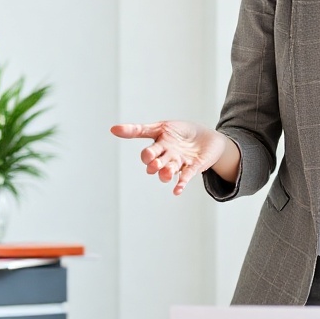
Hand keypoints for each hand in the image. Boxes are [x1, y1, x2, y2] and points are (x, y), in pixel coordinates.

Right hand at [111, 120, 234, 194]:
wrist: (207, 137)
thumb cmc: (181, 132)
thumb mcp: (160, 127)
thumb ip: (138, 130)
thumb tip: (112, 129)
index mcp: (159, 147)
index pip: (148, 154)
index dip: (147, 156)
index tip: (148, 155)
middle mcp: (167, 157)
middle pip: (158, 164)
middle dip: (156, 165)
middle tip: (156, 164)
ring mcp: (180, 163)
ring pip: (170, 171)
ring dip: (167, 173)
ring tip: (168, 173)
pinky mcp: (193, 167)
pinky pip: (186, 177)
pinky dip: (181, 184)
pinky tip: (177, 190)